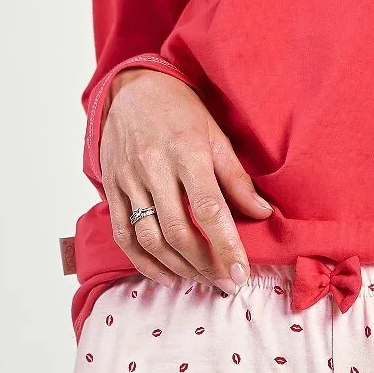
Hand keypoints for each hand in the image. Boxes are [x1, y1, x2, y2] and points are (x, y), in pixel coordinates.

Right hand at [99, 68, 272, 295]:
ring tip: (201, 281)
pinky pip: (123, 235)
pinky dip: (144, 262)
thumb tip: (262, 213)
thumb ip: (236, 177)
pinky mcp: (111, 188)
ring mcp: (128, 180)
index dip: (226, 245)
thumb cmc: (181, 111)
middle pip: (178, 230)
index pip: (210, 208)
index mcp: (187, 152)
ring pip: (150, 238)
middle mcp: (154, 168)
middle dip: (205, 265)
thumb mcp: (216, 134)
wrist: (133, 88)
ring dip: (177, 268)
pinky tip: (166, 276)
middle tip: (226, 283)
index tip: (241, 273)